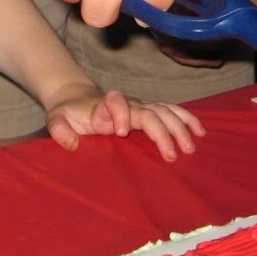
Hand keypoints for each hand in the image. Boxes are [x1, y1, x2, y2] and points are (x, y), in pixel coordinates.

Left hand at [44, 86, 203, 160]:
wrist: (77, 100)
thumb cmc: (68, 114)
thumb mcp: (56, 121)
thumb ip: (60, 131)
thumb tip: (72, 143)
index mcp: (104, 105)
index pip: (116, 102)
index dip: (119, 114)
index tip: (120, 132)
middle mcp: (127, 103)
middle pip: (150, 111)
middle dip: (163, 130)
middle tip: (173, 155)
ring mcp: (140, 106)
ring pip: (165, 110)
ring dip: (180, 126)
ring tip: (192, 145)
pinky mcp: (148, 111)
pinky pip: (171, 111)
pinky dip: (187, 119)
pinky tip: (200, 131)